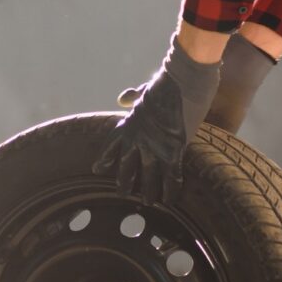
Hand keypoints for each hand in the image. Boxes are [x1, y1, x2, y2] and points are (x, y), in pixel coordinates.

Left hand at [93, 36, 220, 204]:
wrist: (183, 78)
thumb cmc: (166, 80)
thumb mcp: (144, 88)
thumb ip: (133, 96)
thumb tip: (121, 99)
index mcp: (129, 122)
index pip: (112, 144)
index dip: (106, 158)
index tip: (98, 169)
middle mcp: (137, 138)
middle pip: (126, 166)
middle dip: (124, 181)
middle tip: (121, 193)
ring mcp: (154, 146)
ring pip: (148, 176)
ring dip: (148, 191)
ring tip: (147, 203)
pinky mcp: (174, 150)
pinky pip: (171, 176)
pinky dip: (171, 189)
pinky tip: (171, 200)